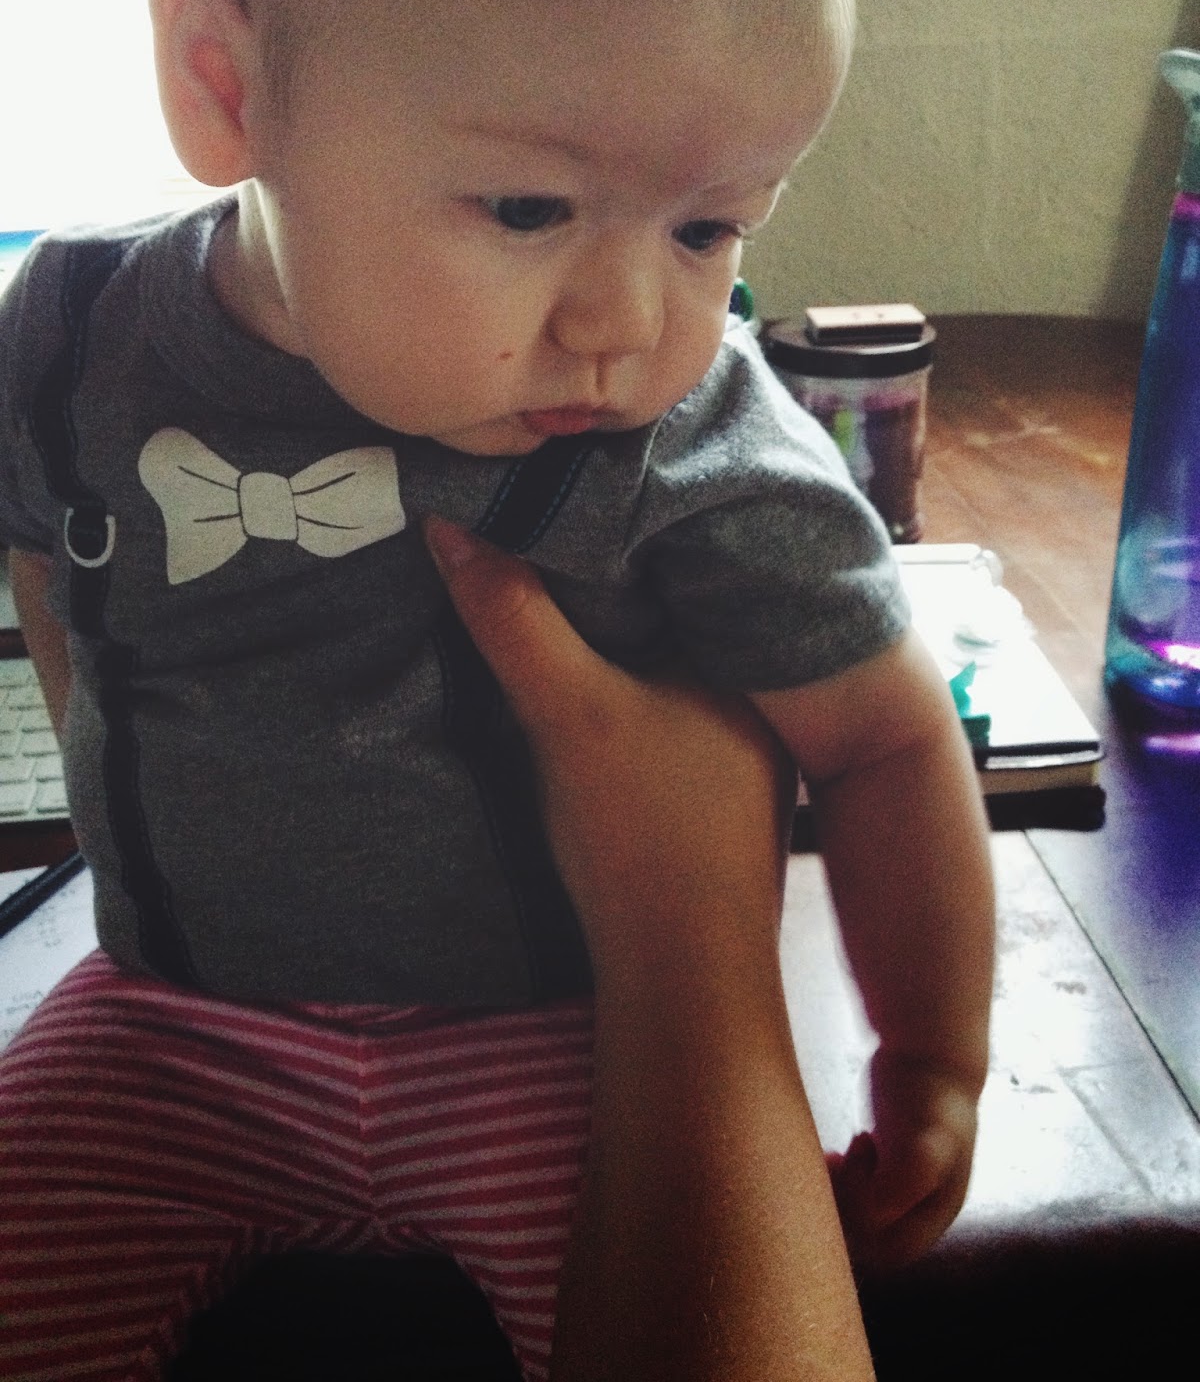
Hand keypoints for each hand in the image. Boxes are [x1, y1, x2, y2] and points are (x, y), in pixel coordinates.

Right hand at [424, 515, 794, 958]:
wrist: (679, 981)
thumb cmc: (641, 834)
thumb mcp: (565, 711)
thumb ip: (511, 618)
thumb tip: (449, 524)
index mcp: (745, 660)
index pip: (673, 571)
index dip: (610, 538)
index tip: (549, 504)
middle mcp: (756, 700)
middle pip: (663, 622)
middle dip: (603, 595)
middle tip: (529, 544)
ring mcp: (739, 755)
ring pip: (657, 674)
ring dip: (606, 653)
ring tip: (537, 607)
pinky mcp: (711, 802)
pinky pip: (656, 720)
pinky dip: (615, 702)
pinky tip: (575, 696)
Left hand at [830, 1047, 980, 1270]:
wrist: (926, 1052)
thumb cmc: (928, 1096)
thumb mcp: (926, 1138)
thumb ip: (906, 1182)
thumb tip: (874, 1216)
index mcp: (938, 1210)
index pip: (893, 1250)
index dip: (864, 1228)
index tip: (852, 1178)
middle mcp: (919, 1206)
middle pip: (869, 1239)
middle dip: (845, 1208)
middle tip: (842, 1163)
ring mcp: (898, 1188)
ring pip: (854, 1218)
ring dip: (837, 1194)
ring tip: (841, 1155)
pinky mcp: (878, 1168)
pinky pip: (848, 1195)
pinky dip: (833, 1181)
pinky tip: (831, 1155)